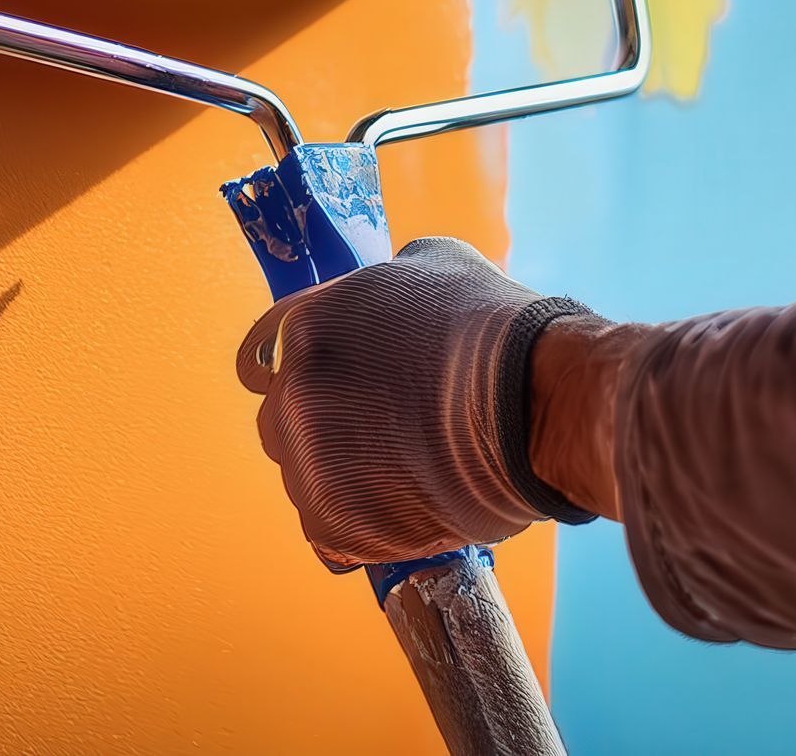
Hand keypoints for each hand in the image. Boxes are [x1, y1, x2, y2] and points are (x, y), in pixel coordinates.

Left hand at [236, 237, 599, 566]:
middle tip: (376, 437)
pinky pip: (327, 530)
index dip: (291, 375)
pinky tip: (403, 511)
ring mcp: (311, 455)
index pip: (260, 357)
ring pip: (303, 477)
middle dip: (318, 429)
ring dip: (339, 479)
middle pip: (280, 420)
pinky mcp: (335, 517)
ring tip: (404, 476)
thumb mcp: (432, 265)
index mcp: (306, 326)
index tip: (319, 394)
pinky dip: (359, 528)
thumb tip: (378, 299)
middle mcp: (295, 389)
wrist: (535, 401)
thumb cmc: (494, 328)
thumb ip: (380, 286)